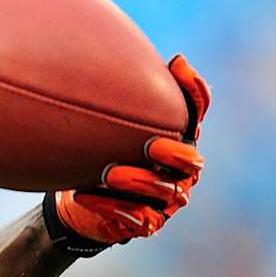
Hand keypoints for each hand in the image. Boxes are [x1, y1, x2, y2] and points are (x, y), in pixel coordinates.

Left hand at [47, 54, 209, 248]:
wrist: (79, 201)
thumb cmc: (97, 155)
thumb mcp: (104, 125)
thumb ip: (116, 95)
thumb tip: (115, 52)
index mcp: (177, 138)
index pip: (196, 110)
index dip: (193, 90)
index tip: (175, 64)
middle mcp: (179, 170)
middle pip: (191, 160)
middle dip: (173, 152)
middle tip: (151, 145)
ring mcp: (165, 200)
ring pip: (165, 192)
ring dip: (136, 181)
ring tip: (106, 172)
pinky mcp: (146, 224)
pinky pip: (137, 219)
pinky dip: (110, 206)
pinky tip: (83, 194)